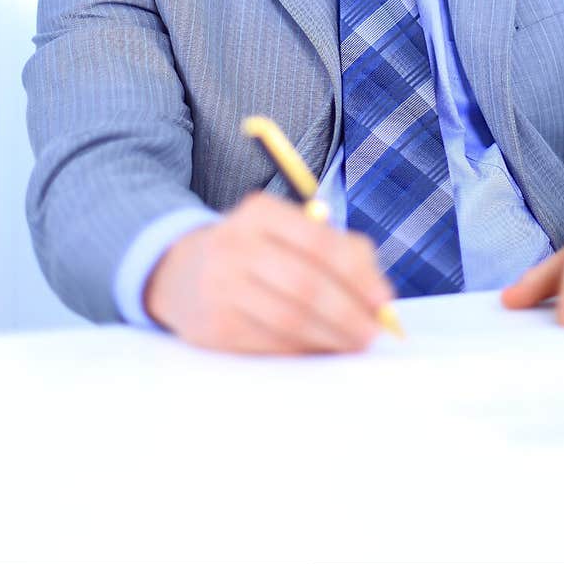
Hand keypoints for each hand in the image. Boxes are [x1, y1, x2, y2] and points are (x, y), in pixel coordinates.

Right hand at [144, 191, 393, 354]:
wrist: (179, 272)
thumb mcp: (287, 232)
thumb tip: (380, 297)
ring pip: (289, 320)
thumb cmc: (255, 251)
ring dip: (331, 337)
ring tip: (354, 343)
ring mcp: (219, 288)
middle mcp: (235, 245)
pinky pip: (269, 344)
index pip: (319, 243)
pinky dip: (303, 350)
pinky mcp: (212, 328)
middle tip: (373, 331)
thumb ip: (339, 251)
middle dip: (348, 313)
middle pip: (306, 285)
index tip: (384, 301)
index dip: (357, 275)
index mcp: (260, 212)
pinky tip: (320, 350)